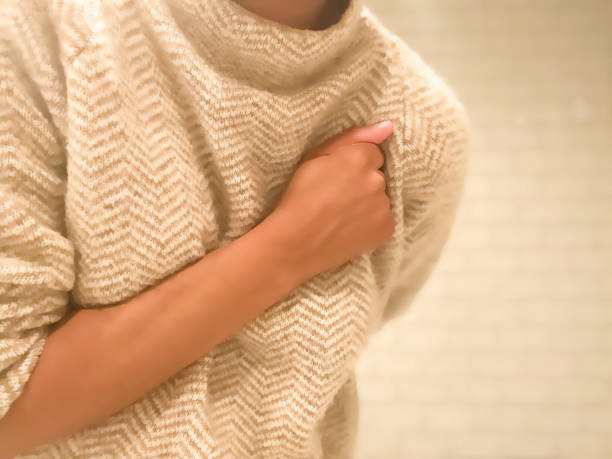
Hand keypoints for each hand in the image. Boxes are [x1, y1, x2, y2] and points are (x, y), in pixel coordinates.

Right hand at [271, 121, 395, 279]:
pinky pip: (384, 219)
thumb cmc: (299, 197)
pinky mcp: (386, 228)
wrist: (295, 243)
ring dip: (368, 204)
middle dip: (363, 183)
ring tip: (341, 216)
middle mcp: (376, 180)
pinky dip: (372, 223)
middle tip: (337, 199)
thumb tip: (387, 127)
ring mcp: (383, 206)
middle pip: (378, 176)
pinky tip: (350, 228)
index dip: (354, 165)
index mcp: (358, 158)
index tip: (338, 177)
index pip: (373, 153)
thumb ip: (352, 137)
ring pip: (381, 198)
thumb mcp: (314, 157)